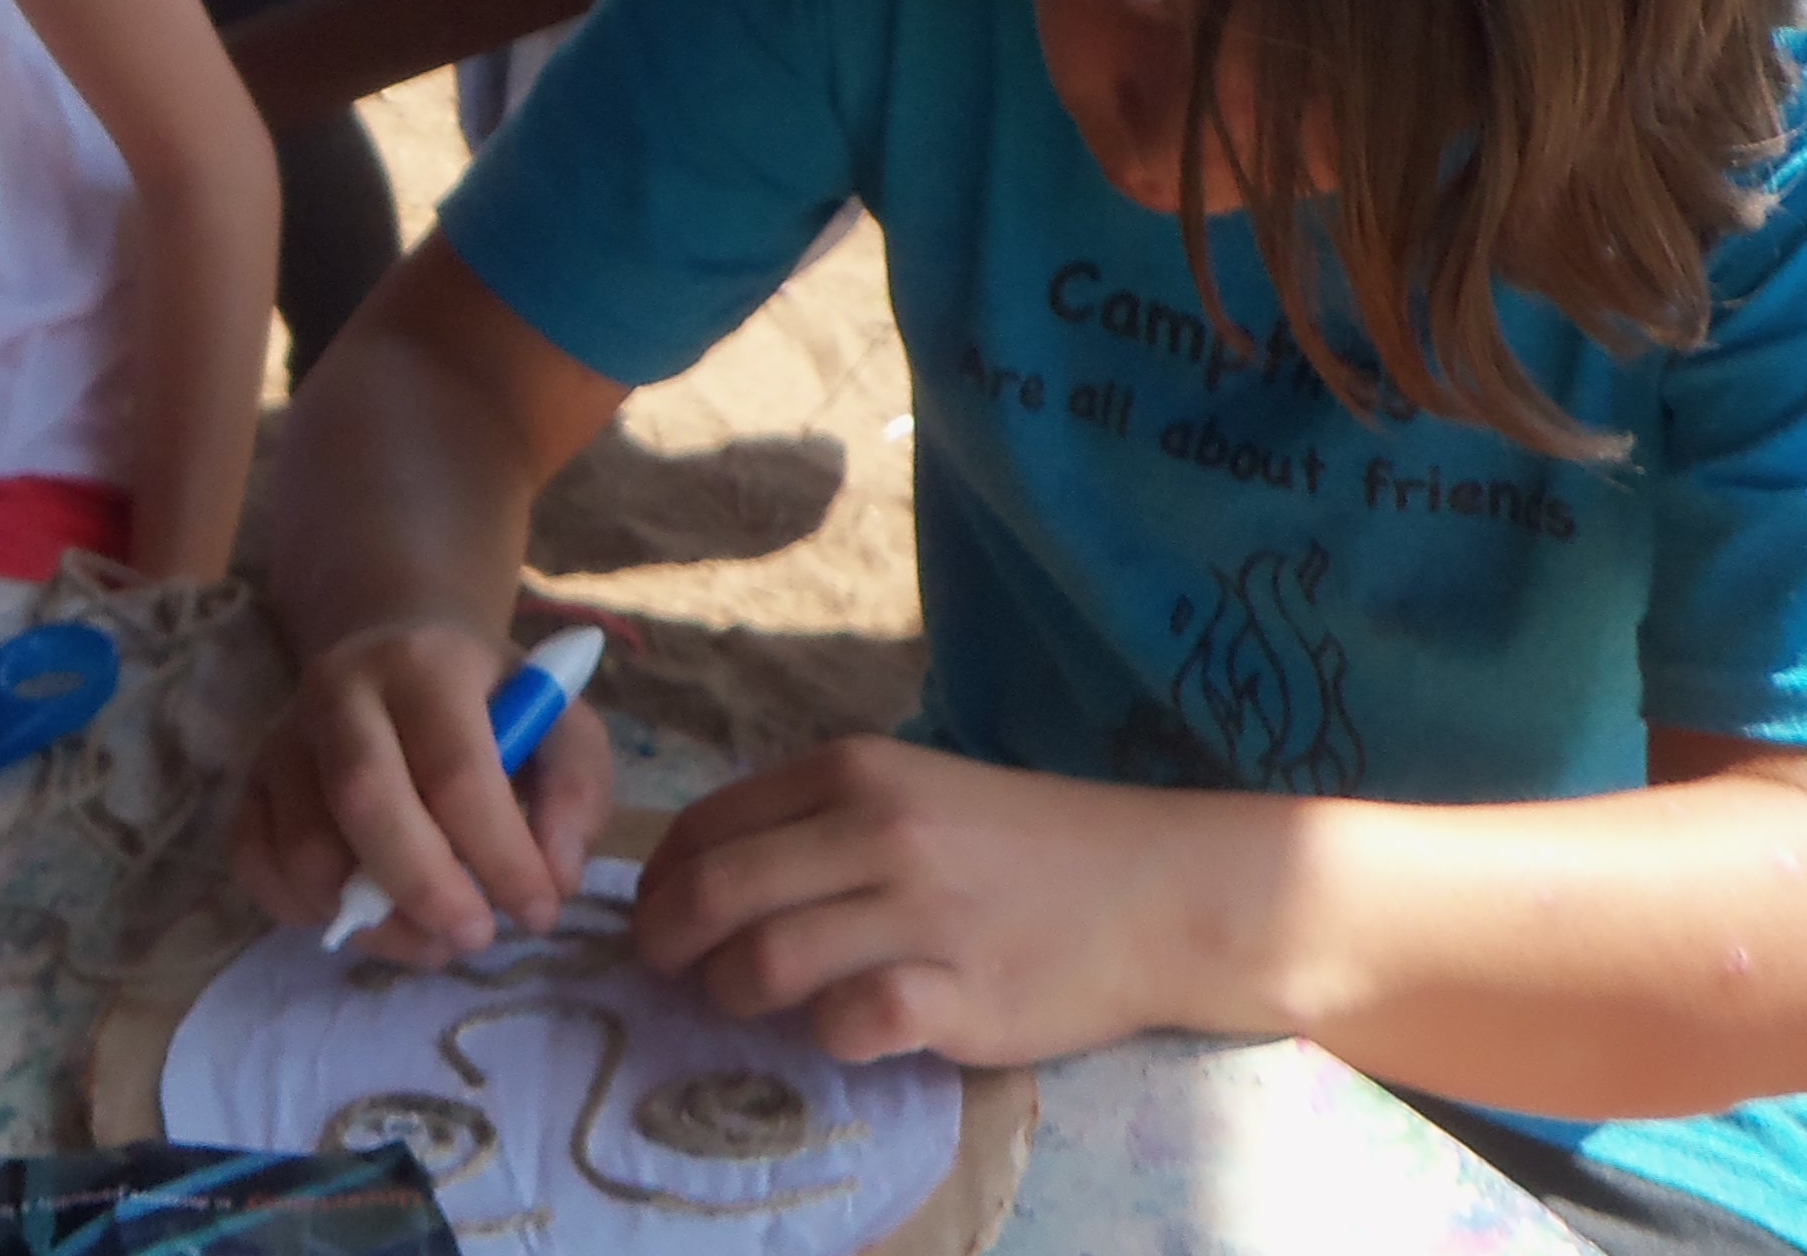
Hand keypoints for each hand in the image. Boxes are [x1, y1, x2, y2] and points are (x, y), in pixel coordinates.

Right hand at [233, 623, 614, 961]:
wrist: (398, 651)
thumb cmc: (489, 702)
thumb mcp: (559, 722)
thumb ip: (577, 792)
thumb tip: (555, 875)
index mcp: (426, 663)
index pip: (457, 771)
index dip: (501, 857)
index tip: (540, 911)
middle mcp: (340, 688)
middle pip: (365, 799)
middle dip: (425, 889)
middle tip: (476, 937)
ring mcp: (284, 735)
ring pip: (307, 849)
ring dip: (374, 918)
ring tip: (433, 936)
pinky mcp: (251, 780)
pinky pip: (255, 864)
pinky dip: (306, 912)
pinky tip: (368, 915)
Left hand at [629, 735, 1231, 1067]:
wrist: (1154, 887)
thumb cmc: (1021, 844)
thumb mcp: (910, 790)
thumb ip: (815, 821)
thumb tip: (704, 872)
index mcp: (853, 772)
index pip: (708, 825)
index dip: (659, 879)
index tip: (651, 915)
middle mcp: (879, 832)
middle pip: (716, 892)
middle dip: (667, 941)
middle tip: (666, 972)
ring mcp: (923, 913)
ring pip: (768, 959)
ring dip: (735, 994)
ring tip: (745, 1003)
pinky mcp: (966, 993)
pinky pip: (855, 1021)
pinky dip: (829, 1035)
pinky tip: (842, 1029)